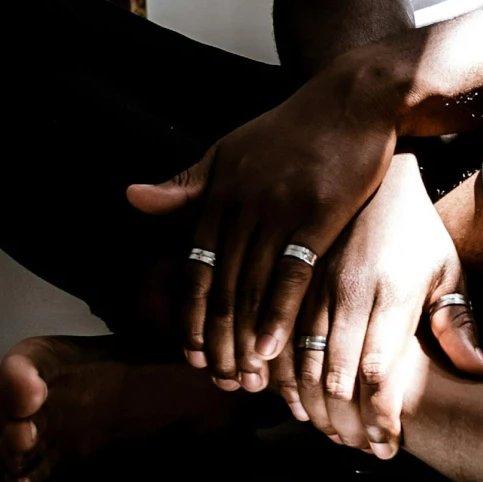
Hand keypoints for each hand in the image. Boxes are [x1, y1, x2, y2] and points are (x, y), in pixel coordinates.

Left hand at [125, 53, 401, 386]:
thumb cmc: (292, 131)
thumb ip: (186, 185)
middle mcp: (241, 202)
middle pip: (221, 286)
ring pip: (251, 287)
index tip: (193, 356)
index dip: (192, 316)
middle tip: (220, 382)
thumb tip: (131, 198)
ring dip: (244, 339)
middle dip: (217, 340)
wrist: (351, 99)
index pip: (195, 267)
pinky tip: (272, 349)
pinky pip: (292, 274)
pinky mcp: (319, 213)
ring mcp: (279, 207)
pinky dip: (278, 315)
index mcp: (218, 191)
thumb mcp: (231, 151)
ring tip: (245, 379)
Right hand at [280, 153, 482, 454]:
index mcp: (391, 290)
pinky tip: (299, 403)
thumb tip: (480, 372)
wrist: (375, 179)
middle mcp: (348, 290)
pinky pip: (276, 341)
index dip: (380, 414)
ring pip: (300, 362)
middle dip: (347, 423)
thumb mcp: (447, 272)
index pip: (378, 368)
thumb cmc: (417, 234)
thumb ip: (458, 324)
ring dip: (314, 407)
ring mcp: (314, 286)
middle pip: (336, 374)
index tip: (388, 445)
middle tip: (362, 450)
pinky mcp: (291, 283)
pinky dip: (284, 379)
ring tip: (334, 436)